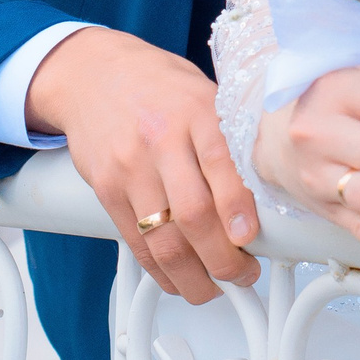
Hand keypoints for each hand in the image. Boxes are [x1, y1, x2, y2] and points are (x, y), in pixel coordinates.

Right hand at [25, 27, 259, 304]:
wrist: (91, 74)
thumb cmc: (158, 85)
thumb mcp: (202, 92)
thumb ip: (230, 136)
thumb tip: (267, 191)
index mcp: (196, 110)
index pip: (222, 164)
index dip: (239, 209)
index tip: (253, 240)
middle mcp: (161, 139)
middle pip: (194, 214)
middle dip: (223, 259)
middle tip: (243, 274)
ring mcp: (130, 167)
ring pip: (164, 239)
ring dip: (194, 277)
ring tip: (214, 286)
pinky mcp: (105, 189)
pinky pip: (135, 243)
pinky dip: (160, 271)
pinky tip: (178, 278)